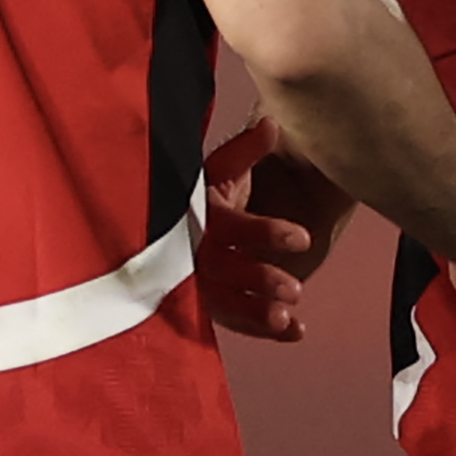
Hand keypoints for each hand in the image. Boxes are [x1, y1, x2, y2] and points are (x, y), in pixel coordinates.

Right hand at [198, 117, 312, 341]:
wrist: (152, 225)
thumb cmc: (192, 194)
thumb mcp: (214, 170)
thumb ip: (242, 151)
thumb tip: (273, 123)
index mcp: (194, 214)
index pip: (229, 225)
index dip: (264, 233)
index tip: (303, 238)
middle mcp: (189, 251)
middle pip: (222, 270)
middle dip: (258, 279)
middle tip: (295, 290)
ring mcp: (191, 282)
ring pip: (221, 302)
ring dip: (254, 312)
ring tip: (287, 317)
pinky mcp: (199, 304)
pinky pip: (227, 321)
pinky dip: (259, 329)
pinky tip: (294, 331)